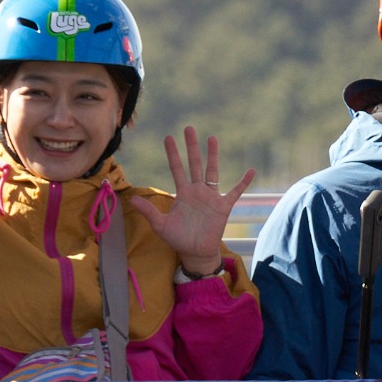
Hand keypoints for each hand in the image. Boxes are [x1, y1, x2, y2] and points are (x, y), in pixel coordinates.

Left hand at [126, 126, 255, 278]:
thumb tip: (130, 200)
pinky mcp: (223, 206)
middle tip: (189, 128)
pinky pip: (235, 192)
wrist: (196, 252)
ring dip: (213, 156)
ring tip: (212, 138)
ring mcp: (211, 197)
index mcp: (182, 193)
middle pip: (194, 164)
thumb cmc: (178, 239)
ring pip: (212, 172)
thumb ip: (149, 210)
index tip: (169, 137)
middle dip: (191, 147)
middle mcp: (197, 190)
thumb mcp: (160, 225)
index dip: (173, 154)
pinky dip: (243, 182)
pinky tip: (251, 171)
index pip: (176, 168)